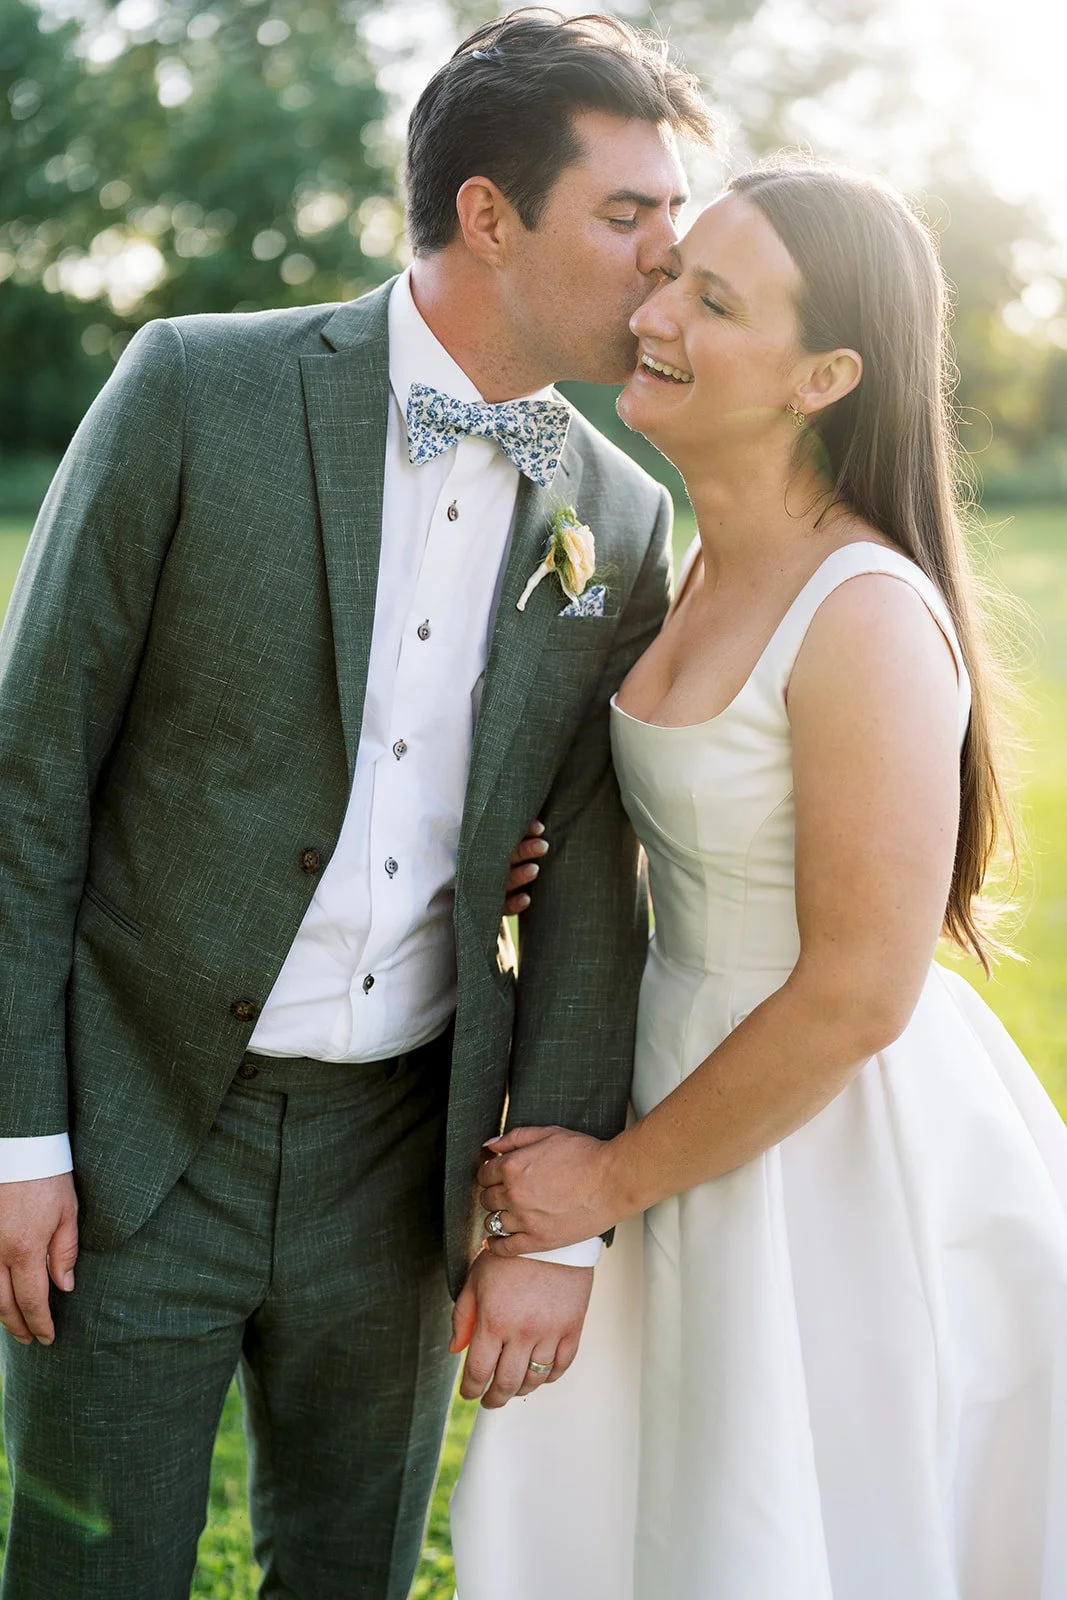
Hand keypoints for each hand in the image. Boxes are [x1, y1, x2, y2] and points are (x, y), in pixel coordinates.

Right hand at [0, 1173, 77, 1345]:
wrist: (19, 1148)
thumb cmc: (47, 1177)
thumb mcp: (67, 1213)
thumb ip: (65, 1252)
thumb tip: (65, 1287)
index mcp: (25, 1249)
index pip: (32, 1300)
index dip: (40, 1323)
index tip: (48, 1338)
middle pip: (3, 1304)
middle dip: (18, 1327)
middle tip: (30, 1340)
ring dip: (0, 1314)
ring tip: (14, 1325)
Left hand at [449, 1250, 591, 1406]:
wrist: (552, 1235)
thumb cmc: (510, 1256)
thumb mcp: (476, 1279)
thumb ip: (463, 1317)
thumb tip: (456, 1349)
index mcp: (494, 1321)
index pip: (478, 1372)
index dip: (470, 1389)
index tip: (469, 1393)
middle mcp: (522, 1332)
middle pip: (506, 1383)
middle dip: (494, 1398)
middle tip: (489, 1400)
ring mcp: (549, 1332)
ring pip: (534, 1379)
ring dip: (520, 1390)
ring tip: (513, 1388)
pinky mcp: (572, 1328)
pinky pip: (561, 1365)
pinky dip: (549, 1377)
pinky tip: (540, 1375)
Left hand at [477, 1126, 620, 1253]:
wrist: (612, 1181)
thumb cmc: (586, 1156)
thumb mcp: (548, 1133)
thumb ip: (515, 1138)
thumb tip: (491, 1145)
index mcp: (512, 1167)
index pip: (484, 1174)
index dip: (489, 1173)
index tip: (496, 1175)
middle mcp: (513, 1195)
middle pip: (486, 1198)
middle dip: (492, 1192)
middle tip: (504, 1192)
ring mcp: (525, 1220)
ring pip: (493, 1222)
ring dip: (496, 1215)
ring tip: (506, 1212)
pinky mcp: (539, 1241)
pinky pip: (505, 1248)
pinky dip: (495, 1245)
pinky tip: (494, 1241)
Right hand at [502, 819, 548, 915]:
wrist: (492, 906)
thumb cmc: (521, 868)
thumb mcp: (522, 848)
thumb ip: (530, 837)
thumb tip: (547, 829)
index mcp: (499, 850)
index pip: (508, 838)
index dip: (525, 832)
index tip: (540, 829)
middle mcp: (494, 867)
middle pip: (507, 857)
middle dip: (525, 850)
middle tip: (543, 846)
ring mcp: (494, 888)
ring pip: (506, 881)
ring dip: (520, 875)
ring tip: (535, 870)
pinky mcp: (498, 908)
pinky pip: (504, 907)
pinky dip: (515, 903)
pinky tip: (526, 899)